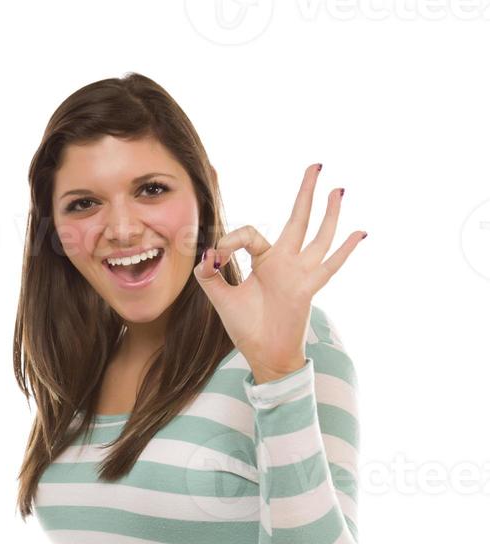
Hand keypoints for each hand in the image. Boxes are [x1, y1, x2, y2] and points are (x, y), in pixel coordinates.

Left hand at [194, 162, 366, 380]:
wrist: (263, 355)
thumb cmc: (247, 328)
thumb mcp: (220, 298)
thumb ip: (209, 274)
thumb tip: (206, 252)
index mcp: (266, 261)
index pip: (251, 233)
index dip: (230, 240)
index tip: (215, 257)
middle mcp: (286, 262)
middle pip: (299, 219)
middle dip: (306, 192)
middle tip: (316, 165)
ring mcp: (300, 274)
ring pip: (318, 236)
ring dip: (329, 213)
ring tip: (338, 189)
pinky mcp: (307, 288)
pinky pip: (329, 266)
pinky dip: (345, 250)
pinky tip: (360, 233)